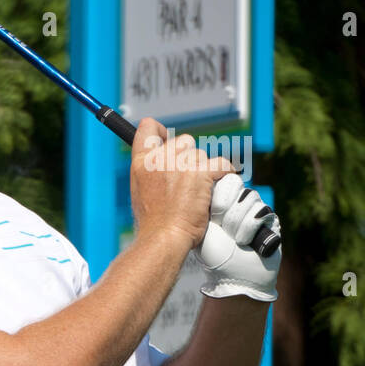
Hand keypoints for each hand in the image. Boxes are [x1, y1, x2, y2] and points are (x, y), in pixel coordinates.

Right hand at [130, 118, 233, 251]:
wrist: (163, 237)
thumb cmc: (152, 222)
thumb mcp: (139, 190)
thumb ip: (150, 171)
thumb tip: (164, 164)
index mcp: (141, 162)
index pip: (148, 128)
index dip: (160, 131)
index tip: (166, 137)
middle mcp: (159, 159)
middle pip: (184, 140)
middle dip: (189, 156)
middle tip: (187, 178)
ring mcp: (180, 164)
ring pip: (202, 155)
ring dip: (204, 170)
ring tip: (197, 191)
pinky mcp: (201, 173)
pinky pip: (222, 164)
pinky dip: (225, 173)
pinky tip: (219, 184)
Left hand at [196, 173, 280, 301]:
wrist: (233, 276)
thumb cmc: (213, 253)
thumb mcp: (201, 225)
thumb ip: (202, 201)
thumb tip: (203, 178)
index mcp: (220, 201)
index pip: (224, 179)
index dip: (220, 195)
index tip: (213, 214)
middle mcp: (238, 202)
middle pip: (237, 185)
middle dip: (227, 209)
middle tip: (221, 227)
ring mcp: (255, 209)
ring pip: (250, 197)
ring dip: (236, 222)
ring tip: (232, 238)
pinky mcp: (270, 219)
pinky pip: (261, 211)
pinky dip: (248, 228)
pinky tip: (244, 242)